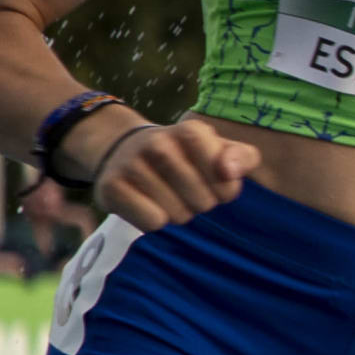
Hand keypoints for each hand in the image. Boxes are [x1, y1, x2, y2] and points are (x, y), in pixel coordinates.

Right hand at [89, 114, 256, 229]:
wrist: (125, 150)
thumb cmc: (185, 157)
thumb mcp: (219, 150)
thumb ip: (243, 157)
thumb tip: (229, 172)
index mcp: (191, 131)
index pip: (227, 179)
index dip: (224, 188)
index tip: (213, 181)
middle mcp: (159, 142)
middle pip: (203, 201)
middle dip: (201, 203)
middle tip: (186, 191)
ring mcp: (132, 164)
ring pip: (177, 215)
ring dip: (177, 213)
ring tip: (167, 196)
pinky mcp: (110, 186)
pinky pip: (151, 222)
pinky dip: (153, 221)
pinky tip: (147, 204)